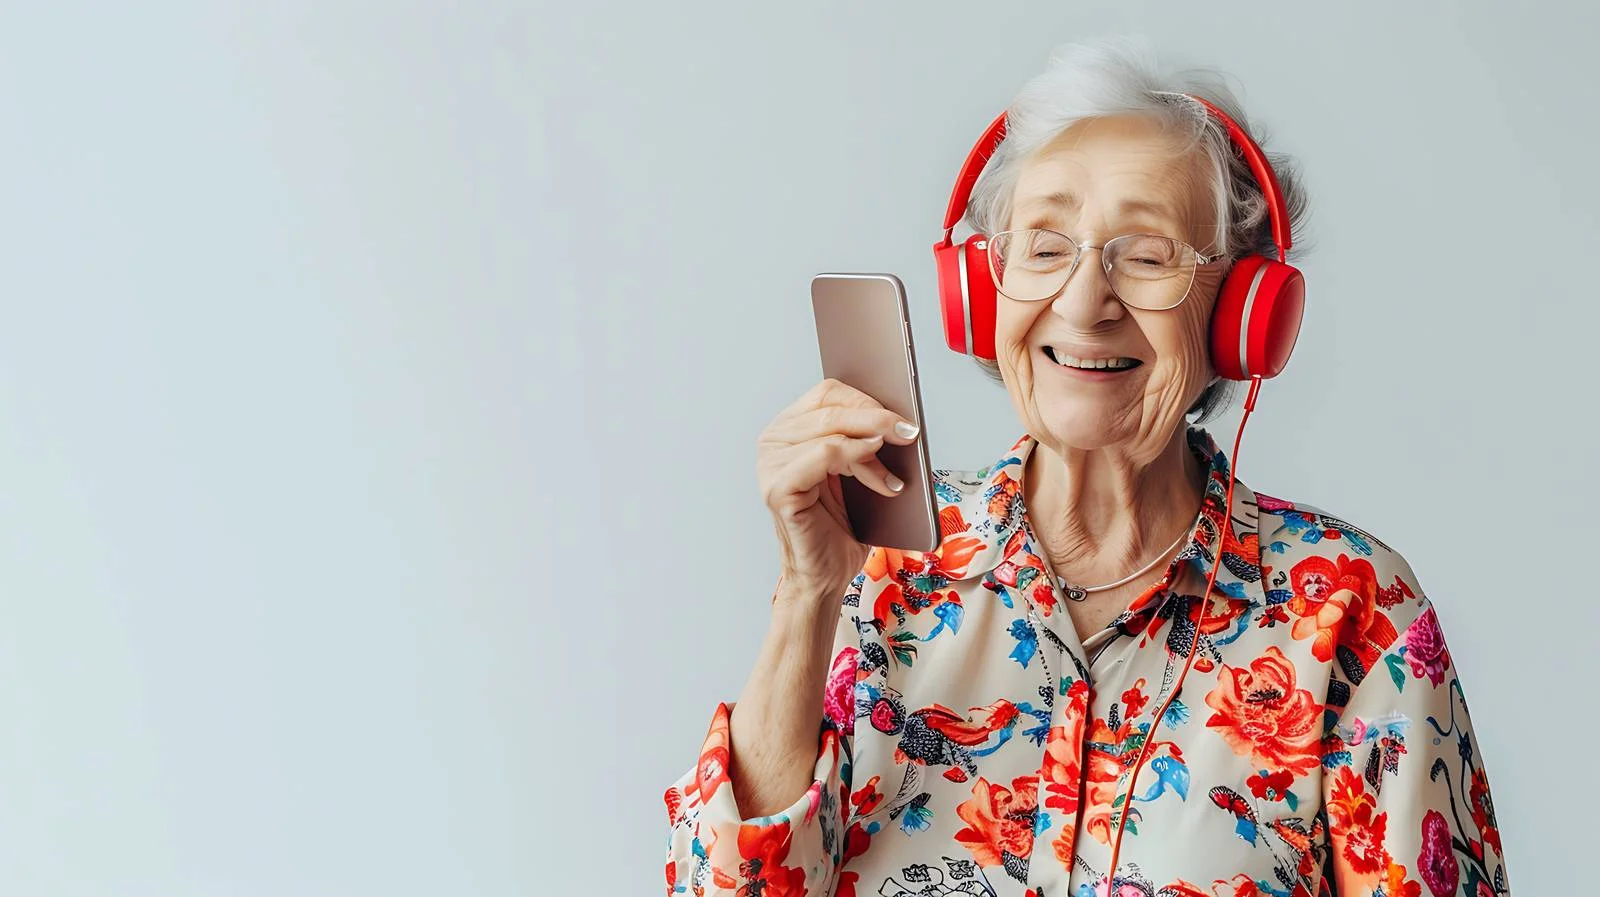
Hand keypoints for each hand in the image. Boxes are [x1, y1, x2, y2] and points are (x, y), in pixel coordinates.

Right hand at [757, 379, 921, 600]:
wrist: (825, 575)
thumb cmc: (840, 526)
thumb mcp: (856, 469)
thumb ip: (862, 437)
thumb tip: (896, 411)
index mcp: (788, 429)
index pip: (828, 393)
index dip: (868, 398)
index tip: (904, 413)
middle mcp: (772, 441)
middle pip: (830, 406)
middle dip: (876, 418)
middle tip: (908, 432)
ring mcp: (769, 464)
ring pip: (830, 430)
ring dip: (871, 449)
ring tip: (894, 477)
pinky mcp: (777, 488)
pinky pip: (824, 455)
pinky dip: (857, 459)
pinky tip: (880, 478)